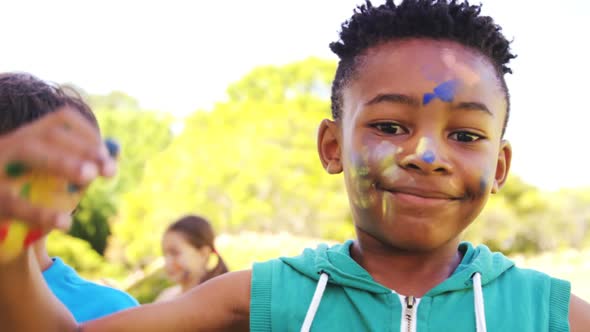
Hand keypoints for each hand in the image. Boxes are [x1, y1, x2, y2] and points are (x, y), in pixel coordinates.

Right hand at [0, 107, 116, 231]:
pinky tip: (65, 222)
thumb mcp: (50, 181)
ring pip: (28, 150)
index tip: (108, 158)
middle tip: (110, 171)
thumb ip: (79, 167)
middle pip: (49, 133)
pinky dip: (41, 212)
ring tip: (89, 177)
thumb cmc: (23, 199)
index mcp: (26, 136)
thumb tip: (116, 153)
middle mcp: (7, 143)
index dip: (89, 134)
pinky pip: (12, 201)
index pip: (61, 120)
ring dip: (63, 161)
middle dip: (84, 148)